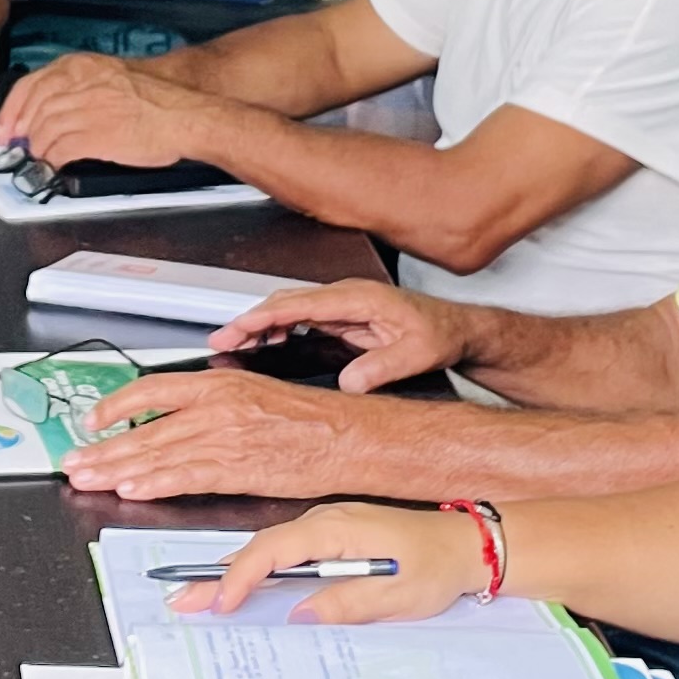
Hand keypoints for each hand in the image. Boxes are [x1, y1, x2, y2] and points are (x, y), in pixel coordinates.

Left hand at [0, 56, 213, 171]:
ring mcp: (87, 109)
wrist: (186, 115)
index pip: (31, 84)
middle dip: (20, 133)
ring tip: (39, 159)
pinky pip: (60, 150)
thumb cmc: (158, 100)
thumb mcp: (112, 78)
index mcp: (83, 66)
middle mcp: (81, 84)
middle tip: (17, 148)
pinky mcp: (95, 135)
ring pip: (43, 131)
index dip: (11, 111)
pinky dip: (51, 161)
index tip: (4, 127)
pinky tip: (54, 166)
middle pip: (34, 109)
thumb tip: (53, 109)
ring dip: (37, 149)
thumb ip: (81, 88)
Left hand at [61, 370, 392, 499]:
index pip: (150, 390)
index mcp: (219, 384)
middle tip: (75, 460)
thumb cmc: (310, 420)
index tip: (92, 421)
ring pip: (157, 453)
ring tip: (89, 478)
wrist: (347, 436)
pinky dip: (154, 483)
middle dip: (103, 447)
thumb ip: (214, 405)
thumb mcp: (254, 395)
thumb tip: (180, 418)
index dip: (114, 407)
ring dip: (117, 468)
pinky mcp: (237, 467)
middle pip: (144, 428)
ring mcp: (225, 437)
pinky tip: (132, 488)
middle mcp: (216, 407)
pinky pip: (185, 476)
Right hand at [172, 501, 483, 620]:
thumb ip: (347, 603)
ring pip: (270, 546)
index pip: (274, 551)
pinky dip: (261, 567)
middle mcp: (327, 519)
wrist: (470, 544)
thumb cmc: (440, 566)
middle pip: (261, 546)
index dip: (241, 577)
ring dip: (236, 571)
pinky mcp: (335, 535)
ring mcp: (329, 525)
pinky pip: (288, 549)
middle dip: (219, 574)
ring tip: (200, 595)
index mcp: (338, 528)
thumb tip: (300, 615)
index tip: (220, 604)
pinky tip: (245, 583)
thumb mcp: (398, 594)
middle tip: (182, 600)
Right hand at [215, 279, 475, 393]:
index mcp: (359, 299)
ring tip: (232, 346)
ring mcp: (343, 305)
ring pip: (289, 309)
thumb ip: (383, 367)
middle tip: (221, 342)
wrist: (458, 329)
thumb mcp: (417, 354)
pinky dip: (277, 330)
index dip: (263, 316)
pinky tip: (265, 345)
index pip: (299, 304)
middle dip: (249, 321)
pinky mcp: (343, 316)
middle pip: (285, 303)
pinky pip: (300, 319)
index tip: (237, 329)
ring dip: (260, 325)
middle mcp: (346, 297)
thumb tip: (350, 382)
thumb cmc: (440, 334)